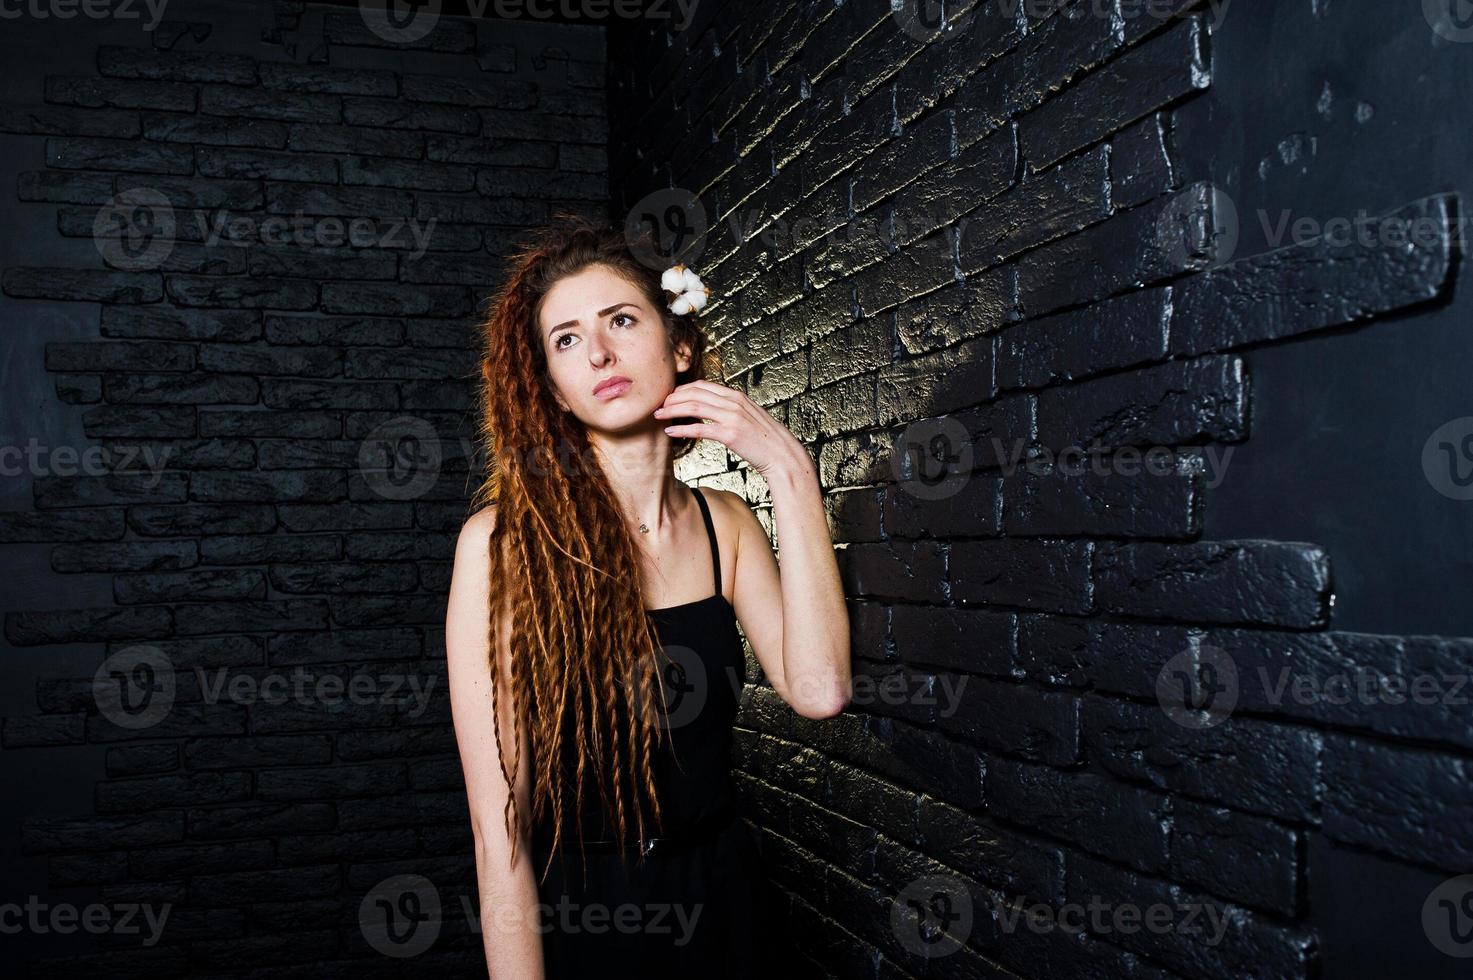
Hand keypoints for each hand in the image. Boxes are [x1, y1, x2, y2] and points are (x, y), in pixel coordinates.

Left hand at [653, 379, 803, 476]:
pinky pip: (699, 429)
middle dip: (672, 397)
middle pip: (694, 392)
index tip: (670, 397)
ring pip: (693, 407)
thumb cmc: (765, 439)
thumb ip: (731, 409)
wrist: (782, 455)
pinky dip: (681, 428)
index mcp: (737, 396)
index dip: (682, 389)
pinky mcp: (730, 434)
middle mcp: (733, 402)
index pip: (703, 385)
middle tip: (659, 405)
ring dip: (672, 410)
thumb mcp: (749, 416)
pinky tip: (670, 432)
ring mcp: (732, 417)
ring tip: (658, 415)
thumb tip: (714, 409)